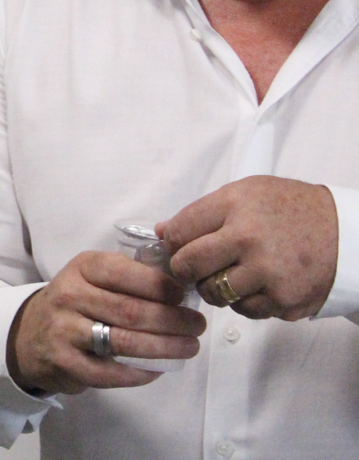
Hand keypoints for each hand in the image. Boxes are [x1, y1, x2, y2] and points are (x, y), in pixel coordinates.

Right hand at [7, 251, 205, 394]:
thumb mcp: (93, 277)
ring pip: (124, 342)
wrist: (30, 334)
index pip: (125, 272)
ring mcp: (64, 330)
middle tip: (198, 326)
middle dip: (173, 320)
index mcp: (81, 267)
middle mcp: (70, 295)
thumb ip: (129, 275)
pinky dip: (140, 373)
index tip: (186, 296)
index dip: (161, 285)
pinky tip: (159, 369)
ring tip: (190, 348)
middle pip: (131, 310)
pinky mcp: (65, 363)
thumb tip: (181, 279)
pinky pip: (111, 373)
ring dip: (165, 347)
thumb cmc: (76, 302)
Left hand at [159, 175, 336, 320]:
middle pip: (188, 266)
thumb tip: (162, 233)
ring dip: (215, 287)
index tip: (176, 247)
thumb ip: (203, 211)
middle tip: (194, 267)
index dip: (172, 243)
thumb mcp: (246, 193)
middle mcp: (248, 239)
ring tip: (232, 273)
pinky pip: (244, 310)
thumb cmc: (291, 209)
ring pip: (213, 293)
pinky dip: (244, 301)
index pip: (178, 232)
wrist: (347, 233)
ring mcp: (267, 273)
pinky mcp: (284, 300)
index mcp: (234, 206)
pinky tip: (257, 284)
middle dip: (185, 269)